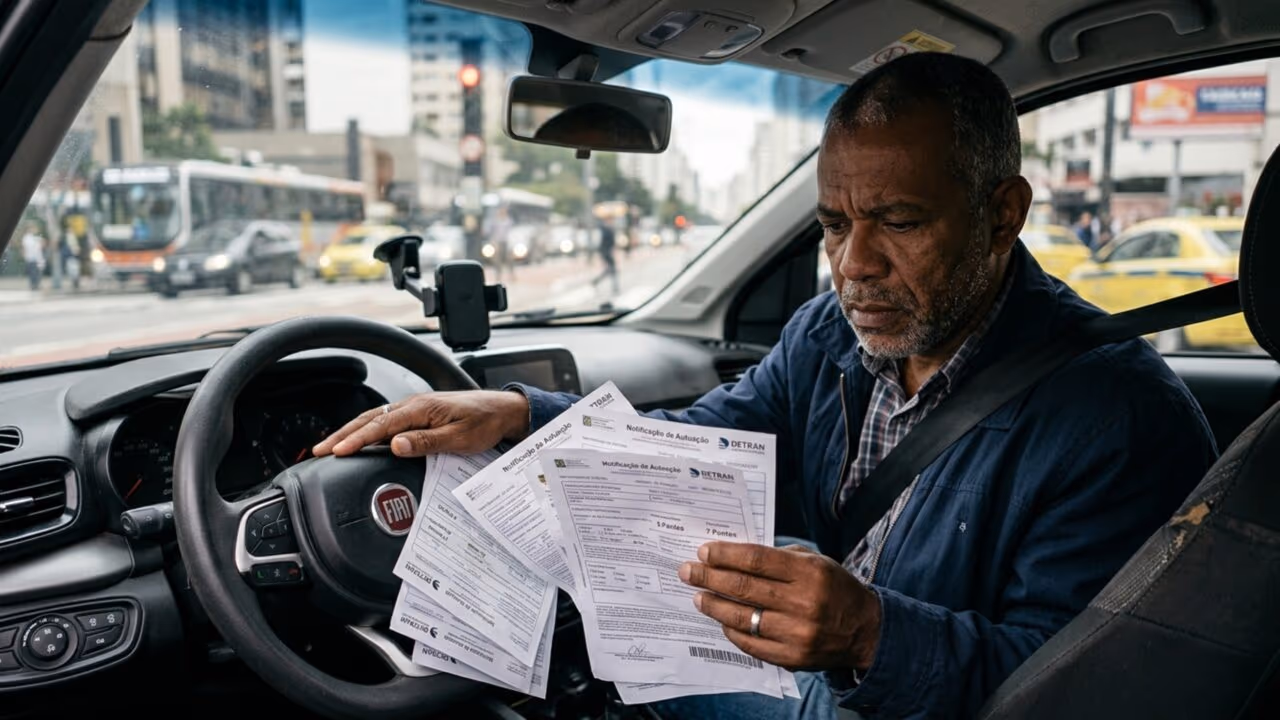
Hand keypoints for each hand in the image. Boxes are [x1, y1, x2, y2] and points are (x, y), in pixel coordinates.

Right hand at [311, 390, 529, 457]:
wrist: (503, 411)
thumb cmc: (486, 423)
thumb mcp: (460, 437)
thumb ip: (427, 442)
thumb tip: (396, 445)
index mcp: (421, 408)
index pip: (380, 425)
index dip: (356, 439)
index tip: (337, 451)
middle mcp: (414, 404)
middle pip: (369, 419)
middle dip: (342, 434)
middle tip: (319, 450)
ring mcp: (415, 408)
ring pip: (375, 419)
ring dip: (351, 431)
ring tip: (331, 446)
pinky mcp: (419, 414)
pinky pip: (386, 421)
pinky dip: (367, 430)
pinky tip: (360, 440)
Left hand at [679, 541, 880, 671]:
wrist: (865, 631)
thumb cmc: (834, 589)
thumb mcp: (816, 561)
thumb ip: (779, 557)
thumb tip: (734, 555)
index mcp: (809, 572)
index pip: (756, 560)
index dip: (725, 555)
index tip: (703, 552)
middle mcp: (803, 602)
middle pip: (743, 587)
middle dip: (709, 577)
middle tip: (688, 571)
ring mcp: (797, 633)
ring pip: (742, 617)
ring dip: (714, 605)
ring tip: (699, 596)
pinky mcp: (792, 657)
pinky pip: (751, 643)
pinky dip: (732, 630)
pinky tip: (722, 620)